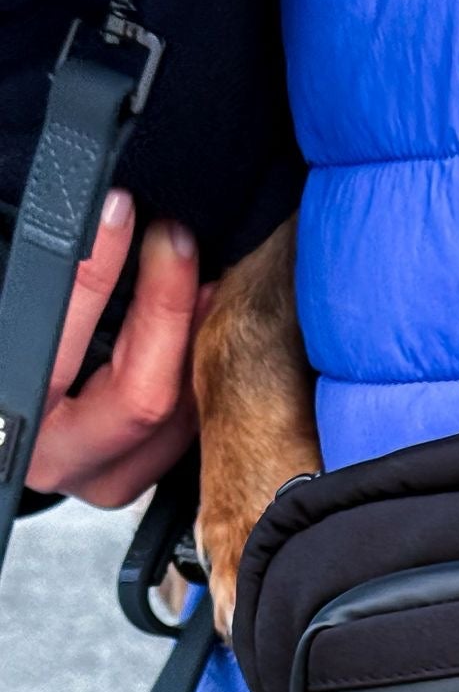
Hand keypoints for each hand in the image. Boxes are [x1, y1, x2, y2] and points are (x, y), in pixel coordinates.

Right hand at [24, 187, 210, 507]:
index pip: (62, 335)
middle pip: (145, 393)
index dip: (96, 269)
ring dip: (197, 338)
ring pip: (179, 416)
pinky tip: (206, 320)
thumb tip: (101, 214)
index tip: (119, 210)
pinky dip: (199, 371)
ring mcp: (105, 481)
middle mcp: (59, 458)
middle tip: (178, 239)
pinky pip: (188, 429)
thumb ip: (40, 283)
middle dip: (170, 307)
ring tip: (205, 271)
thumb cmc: (4, 343)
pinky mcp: (136, 481)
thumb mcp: (7, 309)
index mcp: (14, 413)